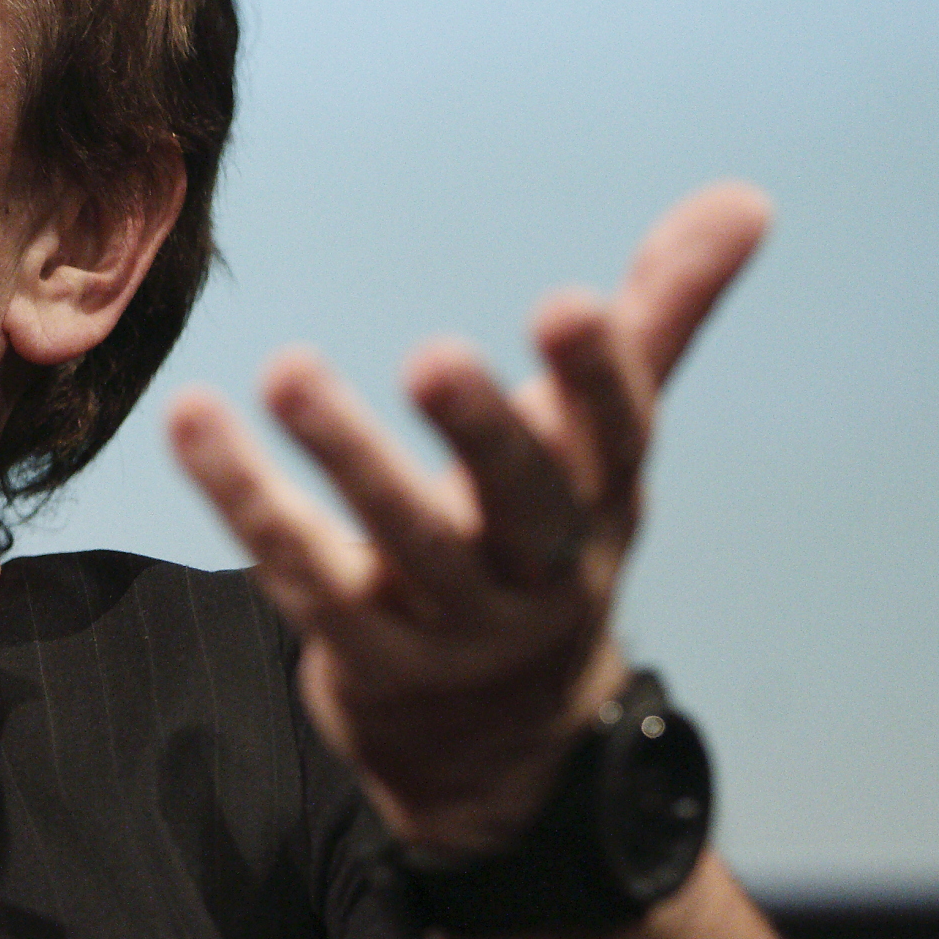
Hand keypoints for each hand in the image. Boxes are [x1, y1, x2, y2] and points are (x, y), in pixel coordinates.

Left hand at [167, 183, 770, 853]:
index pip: (617, 437)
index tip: (570, 305)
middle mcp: (538, 571)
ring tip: (288, 368)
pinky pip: (300, 572)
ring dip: (346, 456)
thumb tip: (747, 198)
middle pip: (519, 504)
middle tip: (434, 357)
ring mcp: (450, 624)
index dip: (601, 379)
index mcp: (602, 502)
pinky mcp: (362, 654)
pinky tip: (192, 422)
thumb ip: (658, 318)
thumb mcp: (604, 444)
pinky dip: (244, 497)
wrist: (497, 740)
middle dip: (483, 433)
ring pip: (402, 543)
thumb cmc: (543, 541)